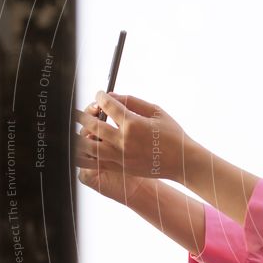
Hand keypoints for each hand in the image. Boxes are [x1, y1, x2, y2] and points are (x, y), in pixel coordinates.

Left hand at [73, 92, 189, 180]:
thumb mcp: (157, 112)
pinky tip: (83, 146)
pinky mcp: (120, 167)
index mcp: (133, 124)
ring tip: (80, 129)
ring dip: (80, 135)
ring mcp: (120, 156)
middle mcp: (123, 140)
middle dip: (83, 114)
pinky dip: (84, 154)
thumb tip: (112, 96)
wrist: (182, 162)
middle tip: (81, 111)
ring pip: (87, 146)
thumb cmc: (173, 135)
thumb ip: (133, 102)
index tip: (99, 95)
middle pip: (92, 124)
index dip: (100, 97)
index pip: (107, 105)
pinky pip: (94, 162)